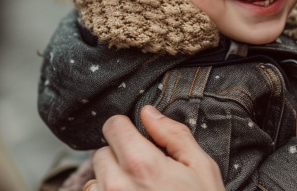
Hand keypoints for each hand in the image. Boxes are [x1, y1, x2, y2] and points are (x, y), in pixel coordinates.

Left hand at [86, 105, 223, 190]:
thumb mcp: (201, 169)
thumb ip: (173, 135)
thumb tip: (149, 113)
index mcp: (141, 164)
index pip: (112, 126)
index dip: (128, 130)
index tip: (140, 141)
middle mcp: (116, 185)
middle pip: (102, 153)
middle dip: (120, 159)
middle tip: (146, 177)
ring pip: (95, 180)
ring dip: (111, 184)